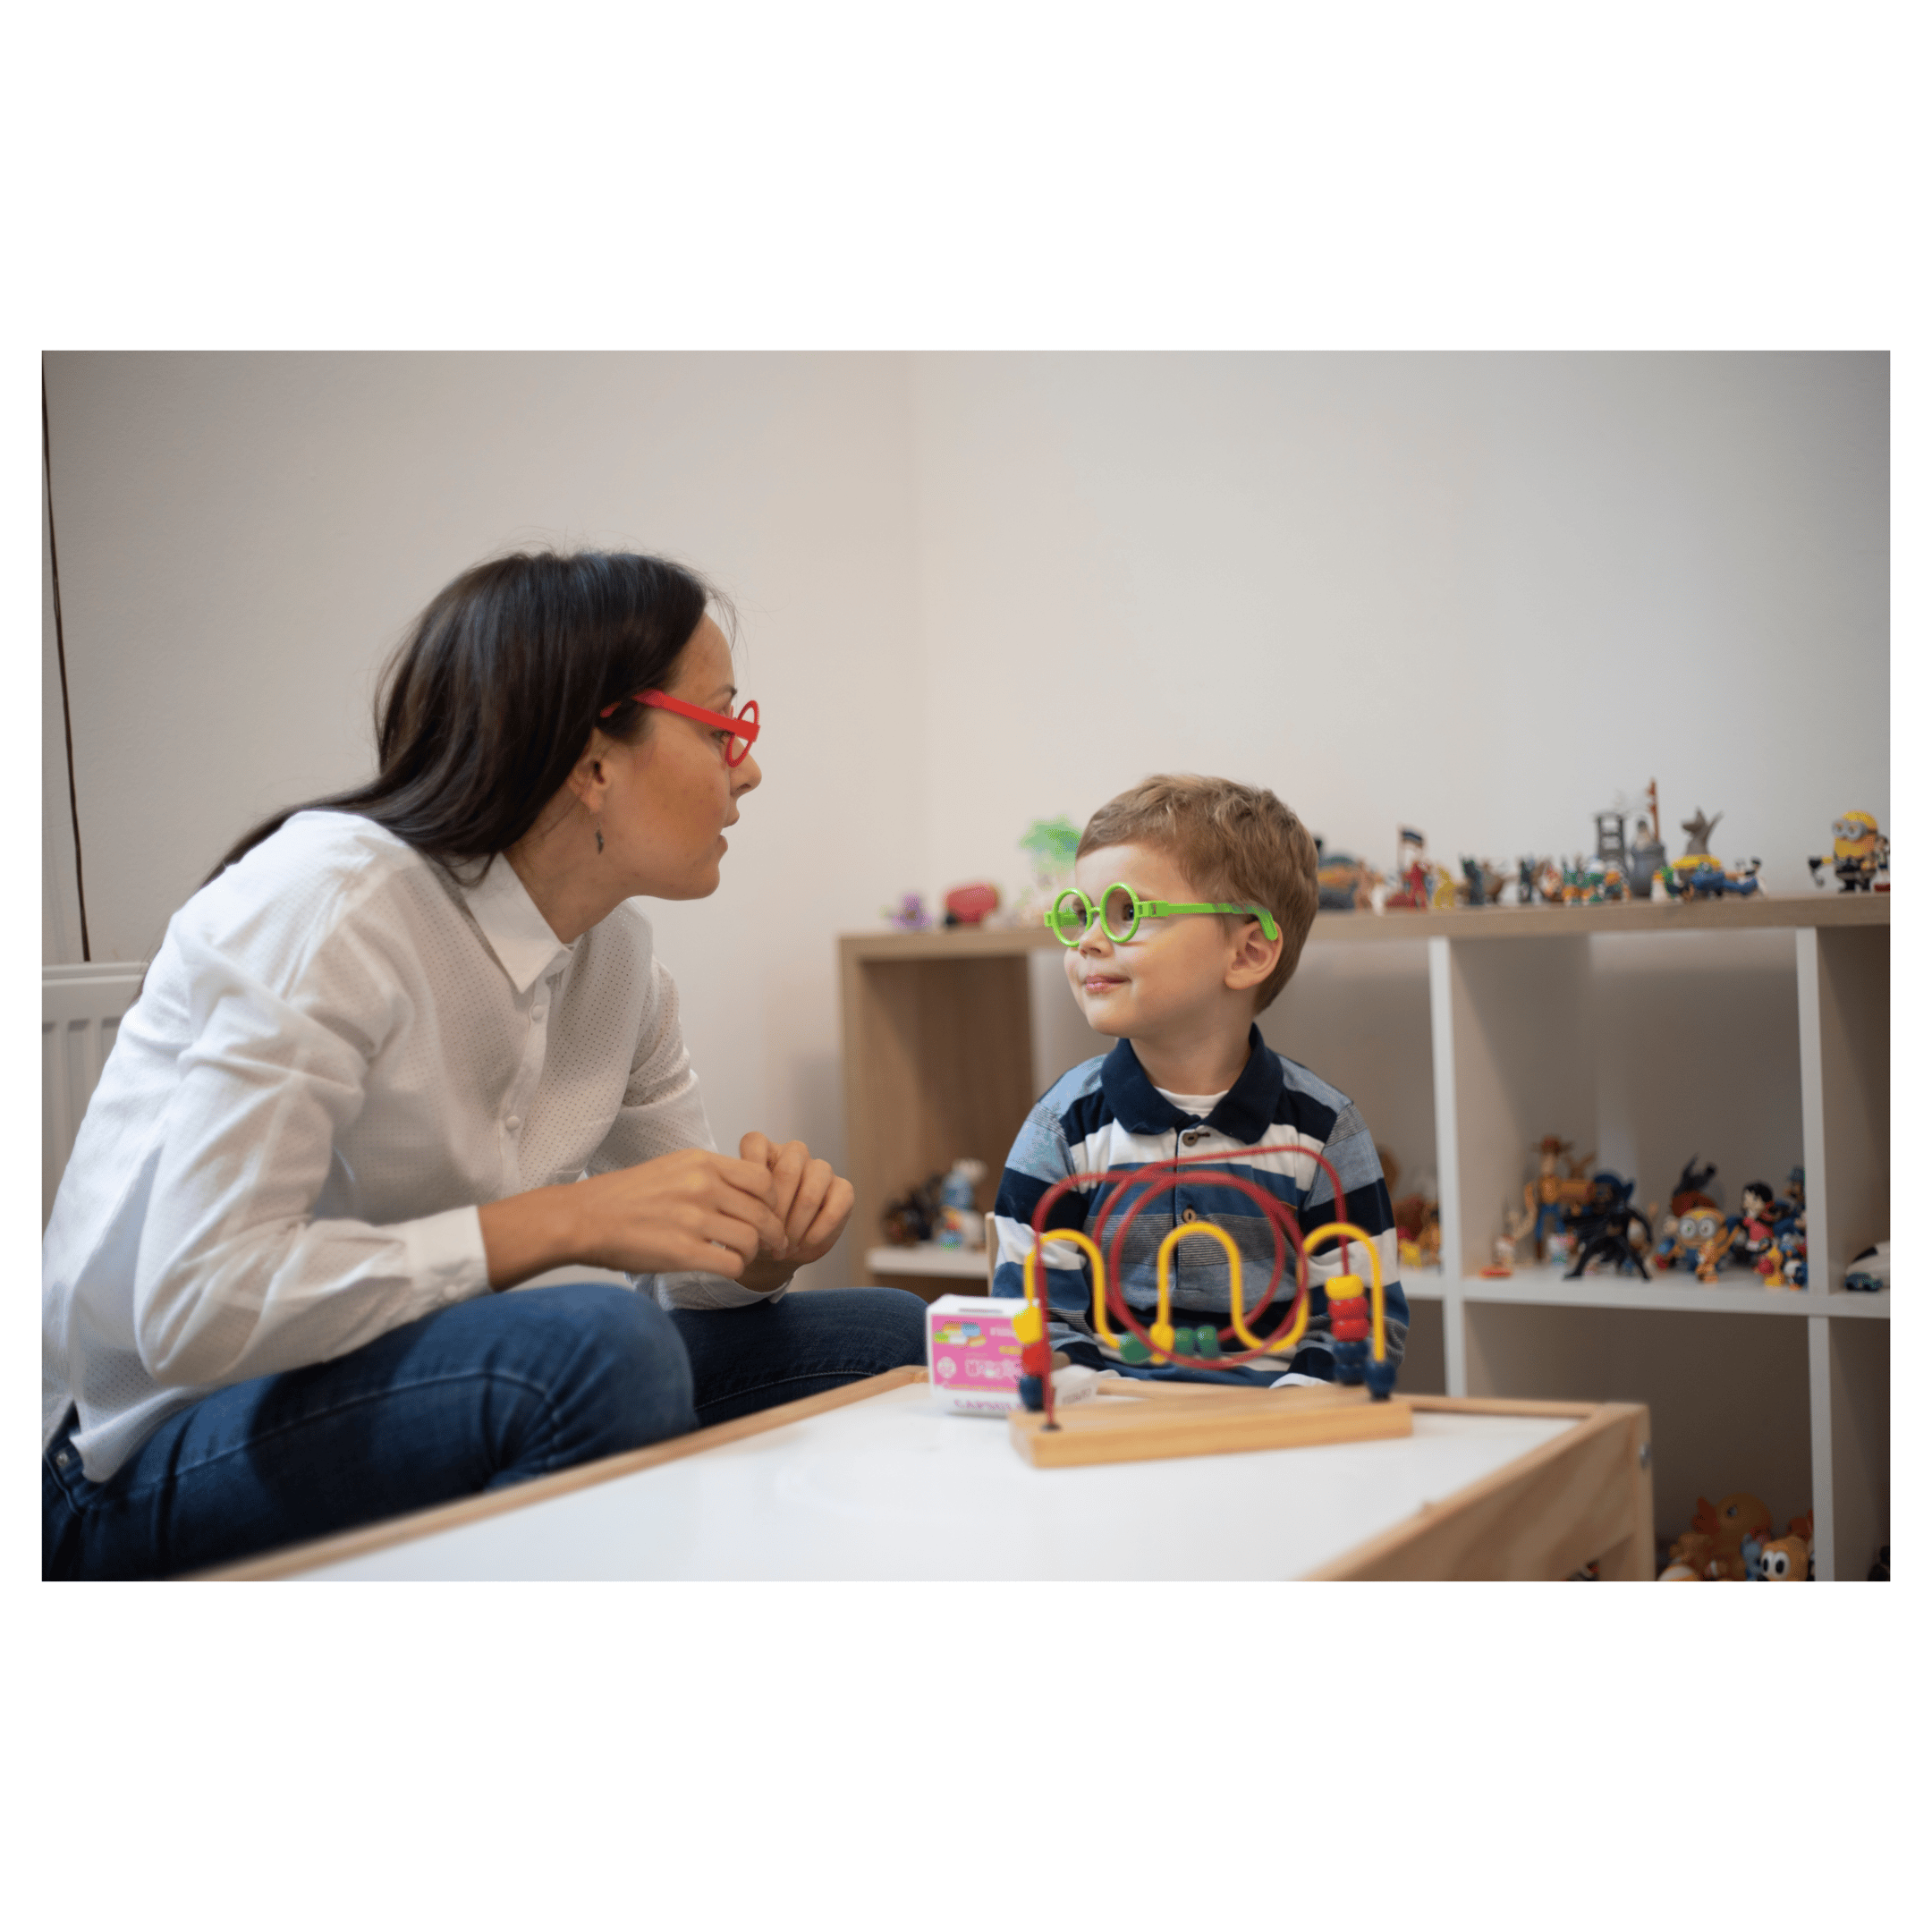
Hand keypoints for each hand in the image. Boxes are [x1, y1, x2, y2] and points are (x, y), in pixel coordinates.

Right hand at [568, 1147, 787, 1276]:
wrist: (583, 1218)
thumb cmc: (625, 1196)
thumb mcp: (672, 1167)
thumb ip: (710, 1174)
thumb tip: (745, 1189)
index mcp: (702, 1162)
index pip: (764, 1178)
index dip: (773, 1200)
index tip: (769, 1213)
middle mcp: (702, 1186)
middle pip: (764, 1212)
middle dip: (773, 1233)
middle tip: (774, 1244)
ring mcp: (693, 1219)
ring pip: (752, 1240)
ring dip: (753, 1253)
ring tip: (742, 1256)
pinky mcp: (683, 1252)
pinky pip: (732, 1264)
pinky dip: (735, 1269)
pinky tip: (723, 1267)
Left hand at [738, 1132, 854, 1269]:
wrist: (783, 1249)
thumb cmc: (759, 1227)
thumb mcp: (743, 1214)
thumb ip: (743, 1204)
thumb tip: (745, 1213)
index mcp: (766, 1151)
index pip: (755, 1142)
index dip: (749, 1172)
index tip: (746, 1205)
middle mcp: (794, 1154)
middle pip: (788, 1170)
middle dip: (777, 1211)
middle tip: (768, 1239)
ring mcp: (821, 1169)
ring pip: (812, 1189)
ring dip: (797, 1225)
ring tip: (785, 1246)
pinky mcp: (843, 1188)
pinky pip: (836, 1206)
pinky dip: (818, 1230)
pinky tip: (805, 1243)